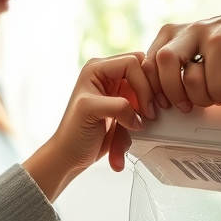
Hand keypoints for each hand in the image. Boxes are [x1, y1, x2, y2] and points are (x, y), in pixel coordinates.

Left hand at [23, 52, 154, 200]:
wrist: (70, 158)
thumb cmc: (72, 134)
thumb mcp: (90, 112)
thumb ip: (117, 106)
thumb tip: (139, 116)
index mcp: (97, 69)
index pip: (132, 63)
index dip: (143, 84)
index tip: (146, 109)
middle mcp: (108, 77)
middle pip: (143, 74)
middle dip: (149, 96)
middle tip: (150, 115)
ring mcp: (117, 93)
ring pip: (145, 95)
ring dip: (141, 117)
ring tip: (131, 133)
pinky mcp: (124, 109)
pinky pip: (141, 113)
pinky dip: (137, 131)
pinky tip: (120, 144)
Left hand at [141, 3, 220, 111]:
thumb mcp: (202, 43)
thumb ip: (182, 60)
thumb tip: (164, 95)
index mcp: (182, 32)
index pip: (152, 61)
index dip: (154, 88)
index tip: (163, 105)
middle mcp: (197, 32)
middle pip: (167, 66)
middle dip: (177, 93)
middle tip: (189, 105)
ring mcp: (219, 40)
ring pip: (204, 86)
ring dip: (217, 98)